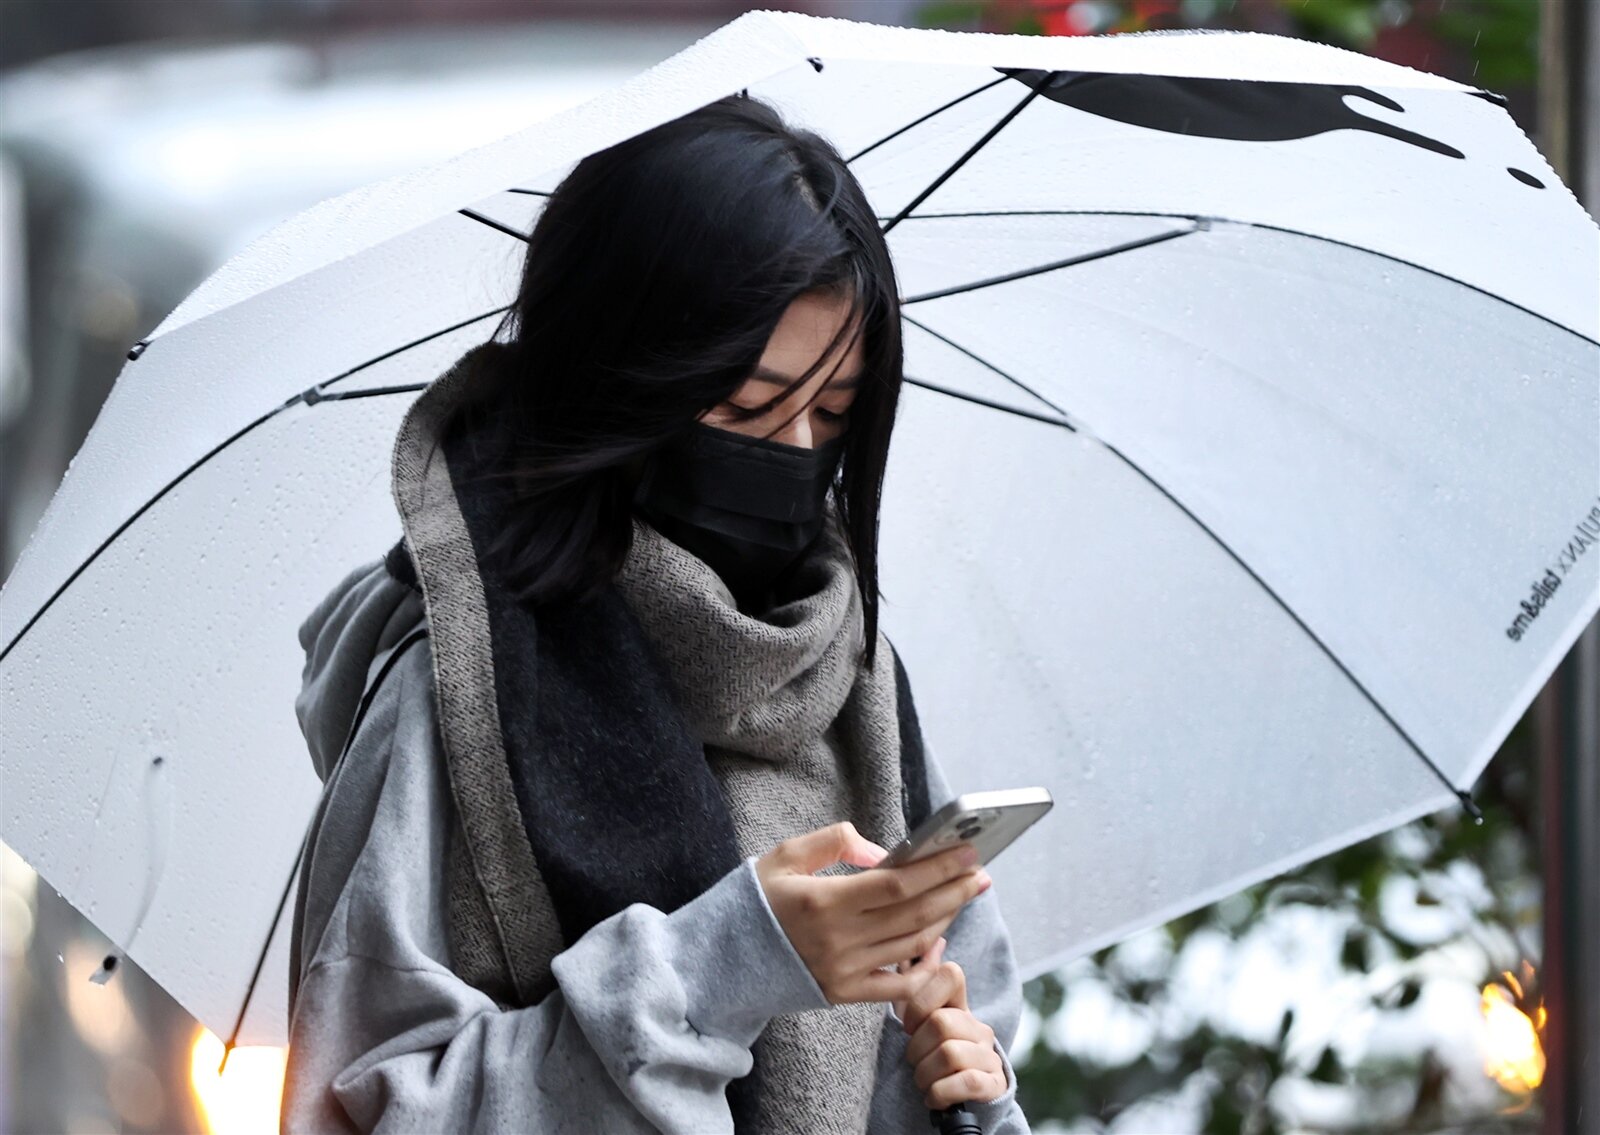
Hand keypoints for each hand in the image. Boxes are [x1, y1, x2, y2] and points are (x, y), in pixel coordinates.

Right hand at [754, 822, 990, 1005]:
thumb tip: (884, 853)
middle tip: (979, 874)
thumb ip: (835, 843)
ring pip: (911, 946)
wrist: (725, 959)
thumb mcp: (785, 856)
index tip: (966, 854)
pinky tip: (938, 942)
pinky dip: (924, 966)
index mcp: (822, 901)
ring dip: (945, 920)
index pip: (896, 885)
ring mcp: (843, 971)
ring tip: (963, 897)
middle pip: (913, 915)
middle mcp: (837, 940)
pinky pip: (897, 986)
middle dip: (953, 892)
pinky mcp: (844, 994)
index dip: (937, 870)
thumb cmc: (758, 900)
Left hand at [899, 955, 1006, 1109]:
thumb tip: (935, 939)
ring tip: (924, 1080)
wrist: (961, 1095)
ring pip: (949, 1054)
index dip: (920, 1001)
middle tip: (914, 1060)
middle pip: (940, 1022)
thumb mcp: (920, 1017)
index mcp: (960, 1005)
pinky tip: (934, 1095)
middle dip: (916, 1048)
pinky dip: (940, 1093)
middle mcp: (979, 1026)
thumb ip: (920, 977)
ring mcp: (990, 1054)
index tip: (910, 1025)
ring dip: (924, 1074)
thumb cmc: (932, 1052)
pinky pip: (966, 1082)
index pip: (950, 974)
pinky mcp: (994, 1083)